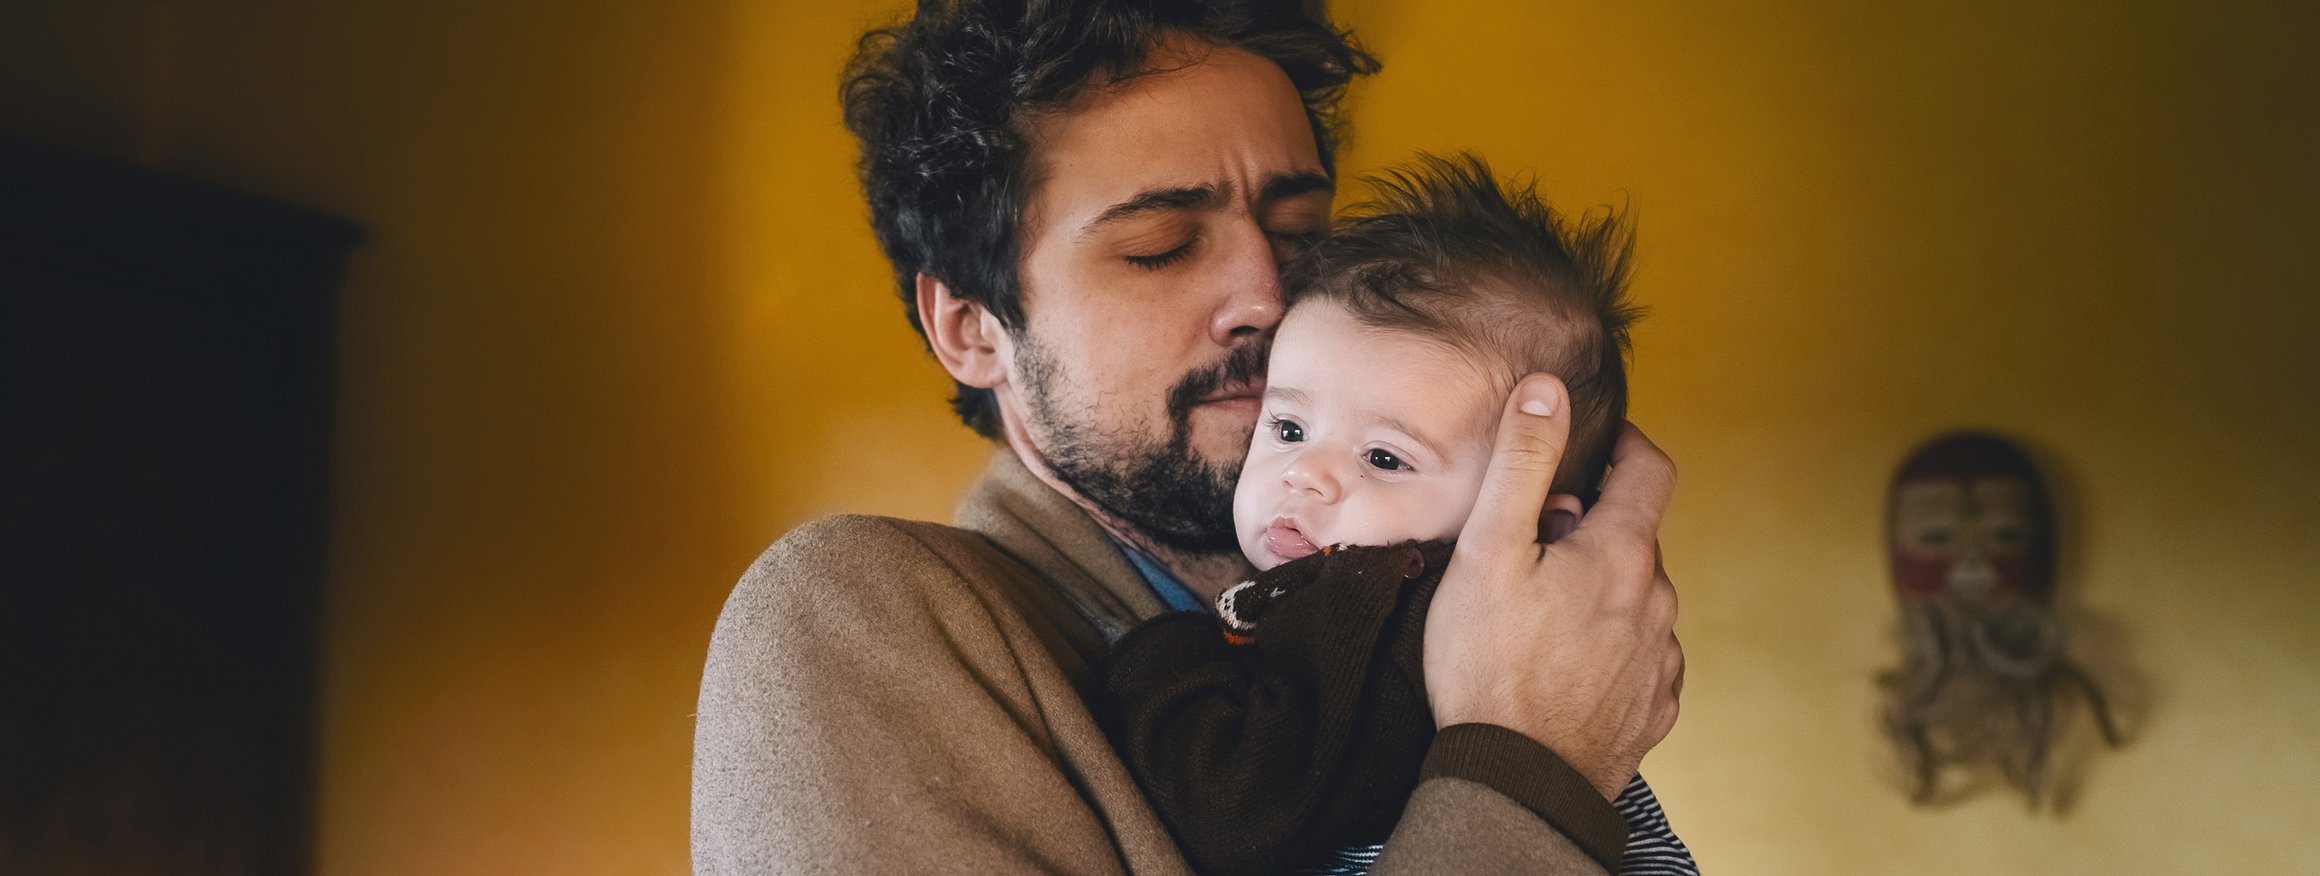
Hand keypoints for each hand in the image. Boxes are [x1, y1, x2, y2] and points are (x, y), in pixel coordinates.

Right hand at [1424, 374, 1683, 800]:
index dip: (1622, 445)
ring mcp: (1660, 657)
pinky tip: (1559, 663)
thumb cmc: (1490, 664)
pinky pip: (1638, 654)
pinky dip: (1607, 644)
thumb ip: (1522, 464)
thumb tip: (1546, 390)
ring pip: (1635, 597)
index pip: (1652, 468)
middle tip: (1528, 549)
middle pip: (1635, 536)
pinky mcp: (1652, 704)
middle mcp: (1657, 600)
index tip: (1588, 449)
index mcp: (1623, 552)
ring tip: (1535, 615)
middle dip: (1591, 529)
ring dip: (1598, 590)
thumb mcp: (1490, 550)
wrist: (1515, 779)